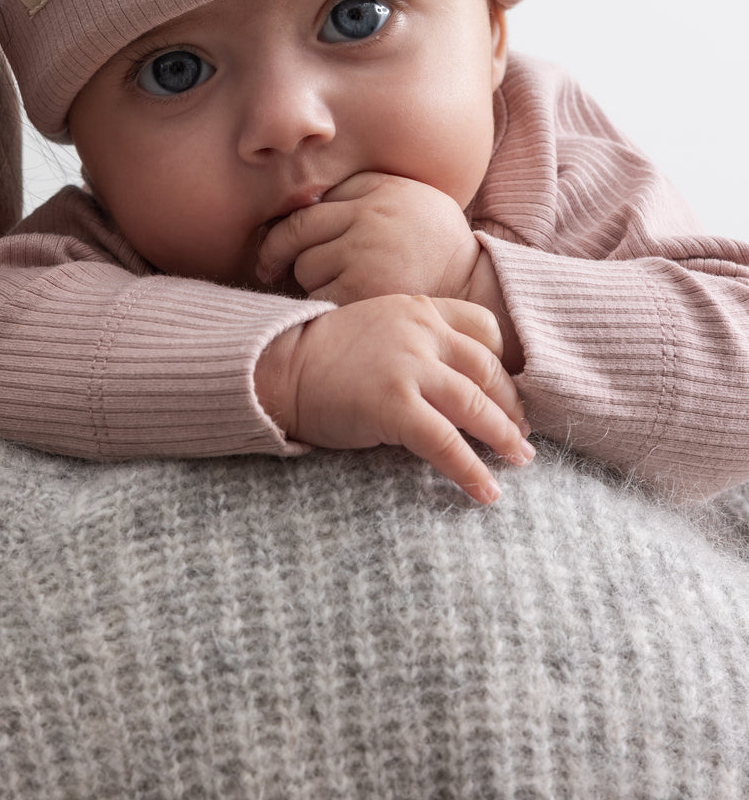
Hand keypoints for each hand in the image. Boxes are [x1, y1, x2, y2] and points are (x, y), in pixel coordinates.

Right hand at [254, 294, 533, 504]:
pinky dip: (472, 469)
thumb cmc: (323, 355)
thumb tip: (455, 387)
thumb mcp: (377, 327)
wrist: (277, 365)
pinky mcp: (394, 404)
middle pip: (487, 369)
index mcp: (419, 308)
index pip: (484, 328)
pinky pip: (446, 442)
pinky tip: (487, 490)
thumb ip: (416, 343)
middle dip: (511, 405)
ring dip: (504, 437)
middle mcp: (421, 332)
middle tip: (523, 433)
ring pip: (475, 405)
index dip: (504, 362)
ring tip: (520, 460)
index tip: (510, 390)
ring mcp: (409, 367)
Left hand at [257, 172, 480, 303]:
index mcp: (380, 190)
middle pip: (296, 230)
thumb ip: (366, 191)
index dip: (291, 224)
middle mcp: (370, 216)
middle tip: (269, 267)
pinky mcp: (362, 292)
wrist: (476, 290)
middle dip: (277, 251)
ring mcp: (365, 253)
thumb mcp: (412, 198)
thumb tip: (307, 197)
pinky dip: (319, 306)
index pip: (314, 201)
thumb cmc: (437, 247)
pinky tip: (336, 308)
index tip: (283, 240)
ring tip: (333, 288)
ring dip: (308, 280)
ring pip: (304, 266)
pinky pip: (316, 298)